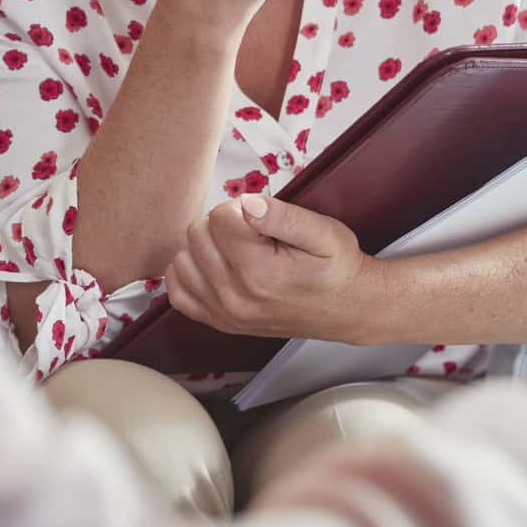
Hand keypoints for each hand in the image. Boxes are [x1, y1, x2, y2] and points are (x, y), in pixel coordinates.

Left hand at [164, 195, 372, 340]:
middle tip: (255, 234)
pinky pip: (178, 290)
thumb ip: (282, 216)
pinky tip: (216, 265)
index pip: (221, 216)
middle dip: (223, 223)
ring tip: (239, 249)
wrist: (348, 310)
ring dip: (206, 246)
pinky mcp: (219, 322)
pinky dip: (191, 271)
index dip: (243, 207)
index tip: (265, 220)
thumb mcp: (324, 232)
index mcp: (260, 274)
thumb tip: (246, 204)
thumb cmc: (337, 268)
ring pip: (183, 258)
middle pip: (197, 233)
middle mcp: (235, 298)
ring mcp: (224, 314)